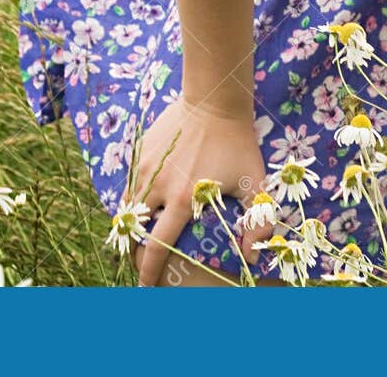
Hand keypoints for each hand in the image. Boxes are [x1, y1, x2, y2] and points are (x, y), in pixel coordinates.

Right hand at [125, 93, 273, 286]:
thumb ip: (258, 223)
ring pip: (128, 207)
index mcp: (183, 199)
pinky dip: (134, 200)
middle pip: (135, 232)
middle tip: (141, 264)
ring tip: (142, 236)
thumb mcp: (255, 183)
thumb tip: (253, 257)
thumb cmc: (238, 143)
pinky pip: (131, 184)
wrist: (214, 99)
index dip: (148, 271)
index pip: (157, 247)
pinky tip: (145, 205)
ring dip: (133, 226)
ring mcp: (145, 168)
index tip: (146, 286)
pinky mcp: (140, 152)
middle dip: (135, 253)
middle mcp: (158, 186)